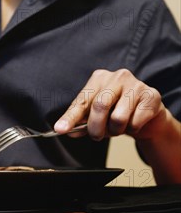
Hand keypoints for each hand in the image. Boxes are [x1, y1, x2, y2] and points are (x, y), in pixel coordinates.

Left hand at [54, 68, 168, 140]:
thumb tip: (64, 129)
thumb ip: (80, 122)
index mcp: (99, 78)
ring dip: (116, 131)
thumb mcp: (96, 117)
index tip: (60, 129)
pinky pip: (136, 122)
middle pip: (100, 106)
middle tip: (97, 136)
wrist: (147, 117)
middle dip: (96, 128)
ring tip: (118, 127)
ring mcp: (136, 84)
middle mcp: (118, 76)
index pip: (82, 100)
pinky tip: (135, 122)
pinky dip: (133, 129)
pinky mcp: (151, 96)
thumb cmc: (117, 113)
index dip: (70, 117)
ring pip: (119, 118)